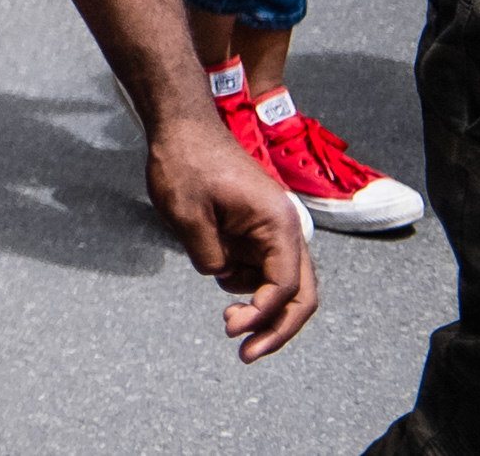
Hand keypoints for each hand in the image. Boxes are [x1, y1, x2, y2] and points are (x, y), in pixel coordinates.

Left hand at [146, 103, 317, 362]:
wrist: (180, 125)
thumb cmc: (184, 161)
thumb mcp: (187, 214)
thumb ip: (210, 256)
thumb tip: (222, 277)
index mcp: (278, 223)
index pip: (285, 286)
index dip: (262, 315)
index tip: (231, 330)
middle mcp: (285, 229)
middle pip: (299, 294)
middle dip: (276, 328)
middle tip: (246, 354)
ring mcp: (272, 230)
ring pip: (282, 286)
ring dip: (260, 309)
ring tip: (228, 320)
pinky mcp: (256, 230)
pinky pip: (262, 270)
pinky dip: (247, 287)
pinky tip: (221, 280)